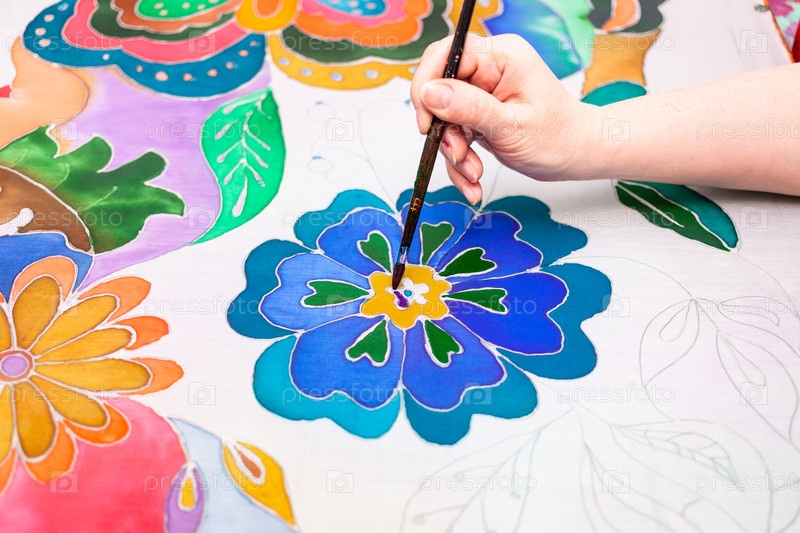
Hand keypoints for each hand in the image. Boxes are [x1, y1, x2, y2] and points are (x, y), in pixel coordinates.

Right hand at [410, 34, 600, 202]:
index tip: (428, 121)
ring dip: (453, 152)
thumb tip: (429, 92)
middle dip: (443, 129)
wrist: (575, 156)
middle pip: (439, 88)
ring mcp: (481, 93)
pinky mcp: (477, 115)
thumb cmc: (558, 137)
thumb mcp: (512, 126)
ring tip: (474, 174)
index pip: (447, 54)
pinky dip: (459, 162)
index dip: (429, 84)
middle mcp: (488, 70)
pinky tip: (472, 182)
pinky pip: (453, 135)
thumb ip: (470, 108)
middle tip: (458, 154)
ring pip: (443, 118)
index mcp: (501, 56)